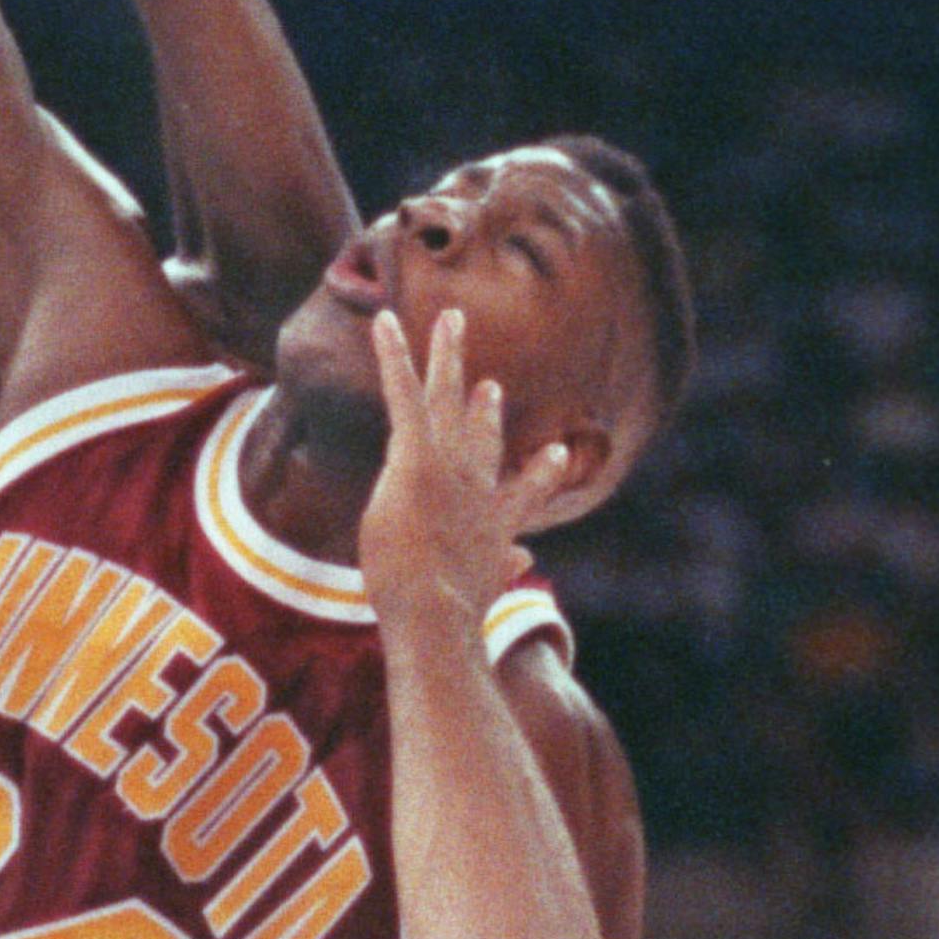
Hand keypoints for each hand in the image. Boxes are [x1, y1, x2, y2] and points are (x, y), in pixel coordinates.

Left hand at [360, 308, 569, 642]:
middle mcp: (477, 486)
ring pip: (447, 397)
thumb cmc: (448, 617)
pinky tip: (384, 321)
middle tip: (491, 383)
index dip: (536, 477)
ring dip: (448, 356)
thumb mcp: (477, 595)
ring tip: (451, 321)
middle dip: (485, 408)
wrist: (437, 617)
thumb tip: (524, 559)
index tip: (553, 457)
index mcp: (494, 524)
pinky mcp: (416, 454)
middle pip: (482, 437)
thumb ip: (499, 571)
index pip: (515, 495)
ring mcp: (448, 466)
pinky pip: (403, 394)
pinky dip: (394, 356)